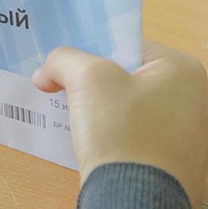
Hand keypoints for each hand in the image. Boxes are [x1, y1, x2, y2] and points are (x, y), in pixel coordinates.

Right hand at [32, 42, 207, 205]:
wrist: (134, 199)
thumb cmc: (122, 133)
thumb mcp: (87, 79)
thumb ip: (64, 60)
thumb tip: (47, 72)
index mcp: (183, 70)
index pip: (125, 46)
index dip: (89, 53)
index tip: (65, 67)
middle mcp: (195, 98)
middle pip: (127, 75)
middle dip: (91, 82)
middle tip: (63, 88)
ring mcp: (187, 132)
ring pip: (129, 105)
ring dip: (99, 108)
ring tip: (76, 115)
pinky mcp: (174, 158)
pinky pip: (135, 131)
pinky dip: (113, 132)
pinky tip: (94, 139)